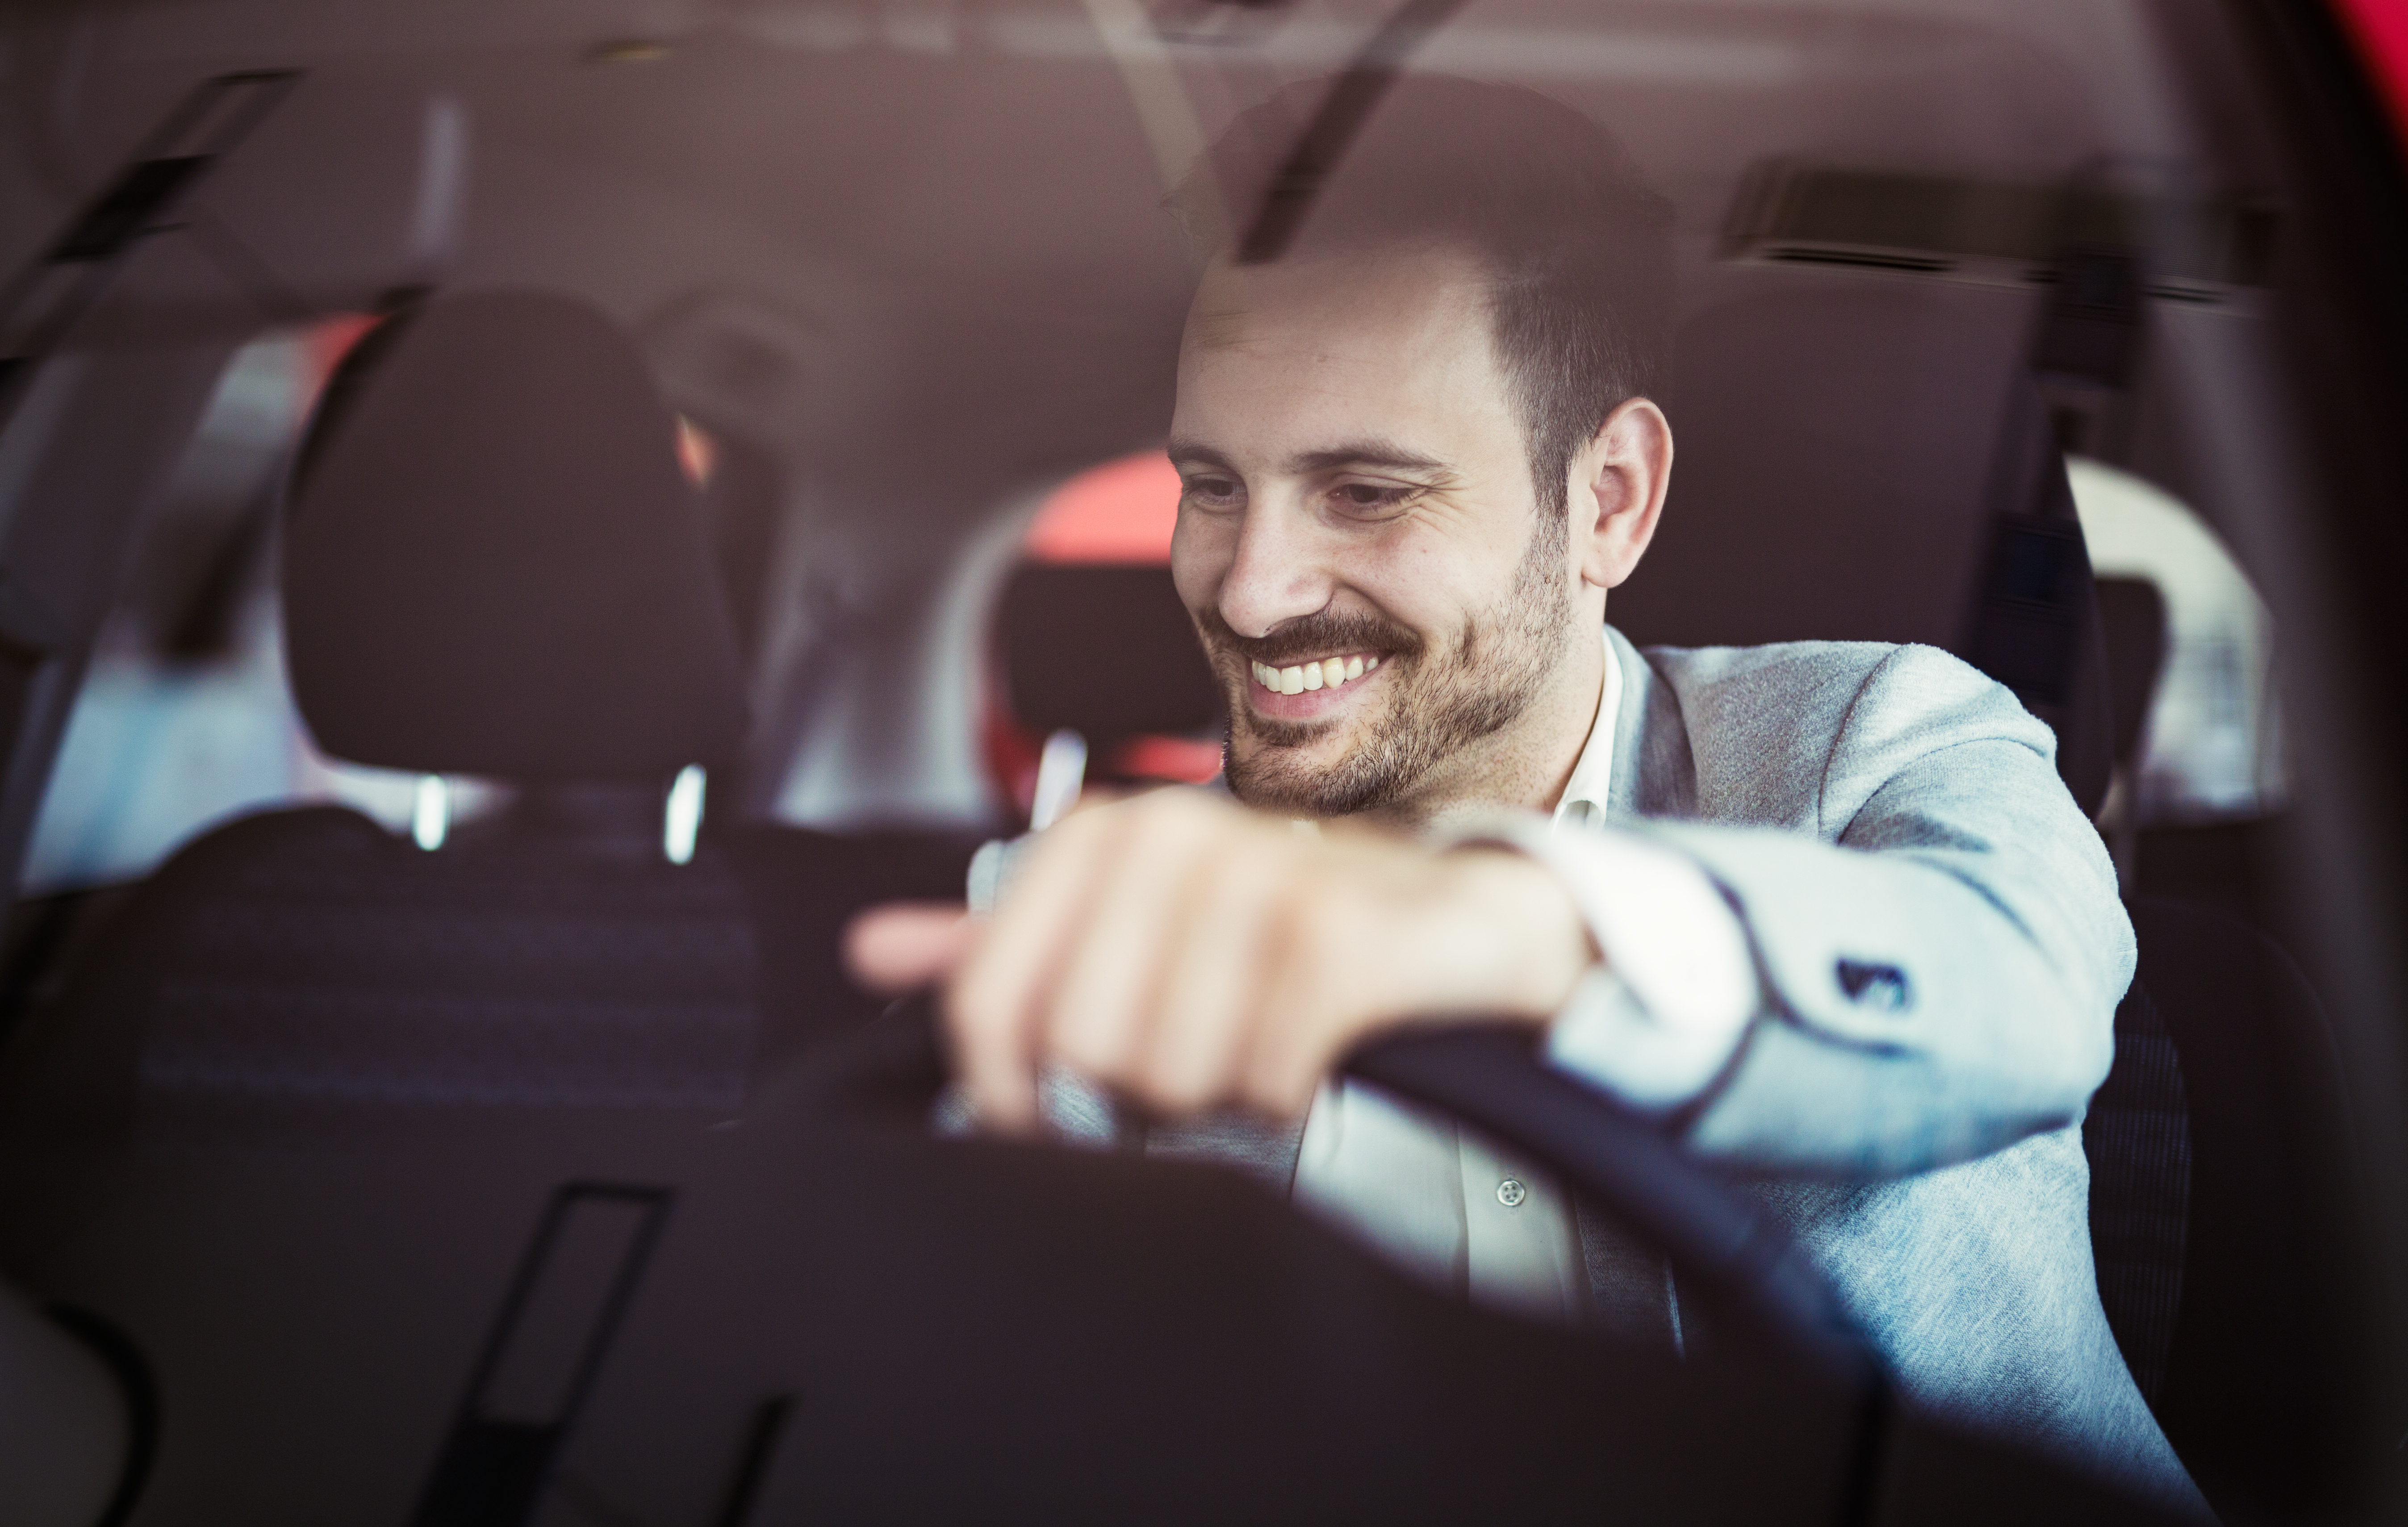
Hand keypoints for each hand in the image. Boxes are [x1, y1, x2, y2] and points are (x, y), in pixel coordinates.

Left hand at [844, 789, 1594, 1130]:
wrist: (1458, 926)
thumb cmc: (1286, 932)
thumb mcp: (1138, 925)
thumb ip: (1007, 941)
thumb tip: (870, 948)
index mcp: (1105, 833)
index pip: (986, 1003)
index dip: (1008, 1092)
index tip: (1053, 1114)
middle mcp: (1175, 834)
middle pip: (1079, 1051)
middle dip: (1139, 1093)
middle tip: (1199, 1063)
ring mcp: (1261, 876)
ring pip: (1167, 1072)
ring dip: (1219, 1096)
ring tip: (1258, 1051)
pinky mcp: (1339, 935)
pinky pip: (1261, 1076)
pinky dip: (1286, 1095)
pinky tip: (1310, 1059)